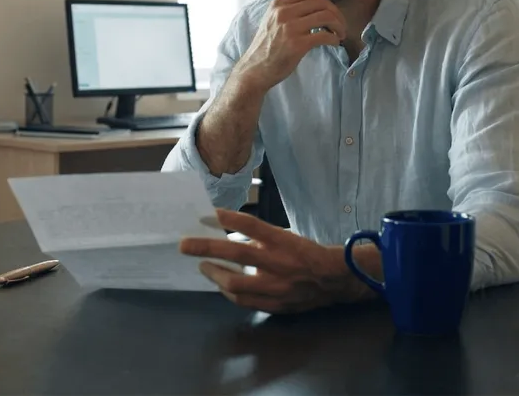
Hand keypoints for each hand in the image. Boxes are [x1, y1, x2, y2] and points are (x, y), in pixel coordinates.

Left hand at [180, 208, 371, 313]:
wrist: (333, 280)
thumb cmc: (305, 253)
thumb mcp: (285, 238)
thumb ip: (259, 238)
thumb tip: (225, 235)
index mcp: (284, 241)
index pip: (252, 225)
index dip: (229, 218)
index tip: (207, 214)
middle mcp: (280, 263)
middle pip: (238, 254)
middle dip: (207, 249)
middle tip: (185, 245)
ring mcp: (278, 287)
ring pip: (237, 284)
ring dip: (214, 274)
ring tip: (202, 266)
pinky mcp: (276, 305)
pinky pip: (245, 301)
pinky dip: (228, 292)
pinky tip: (220, 284)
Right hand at [234, 0, 349, 92]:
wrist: (255, 70)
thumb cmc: (267, 46)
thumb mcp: (272, 19)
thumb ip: (287, 7)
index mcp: (279, 4)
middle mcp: (283, 12)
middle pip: (322, 1)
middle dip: (337, 13)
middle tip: (341, 26)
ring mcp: (289, 28)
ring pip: (326, 16)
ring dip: (339, 26)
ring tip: (340, 35)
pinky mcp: (296, 44)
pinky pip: (325, 35)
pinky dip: (334, 39)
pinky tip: (334, 43)